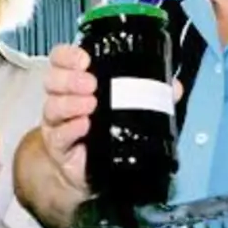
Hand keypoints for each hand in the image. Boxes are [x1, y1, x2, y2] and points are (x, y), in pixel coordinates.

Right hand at [39, 44, 182, 196]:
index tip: (85, 59)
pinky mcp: (58, 147)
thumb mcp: (129, 109)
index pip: (62, 60)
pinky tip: (84, 125)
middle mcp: (63, 99)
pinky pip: (58, 136)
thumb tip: (174, 87)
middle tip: (92, 83)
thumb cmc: (106, 132)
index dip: (68, 56)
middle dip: (71, 78)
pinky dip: (70, 128)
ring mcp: (57, 123)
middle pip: (53, 80)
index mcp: (77, 83)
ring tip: (91, 104)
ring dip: (71, 102)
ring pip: (52, 106)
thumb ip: (151, 94)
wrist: (92, 171)